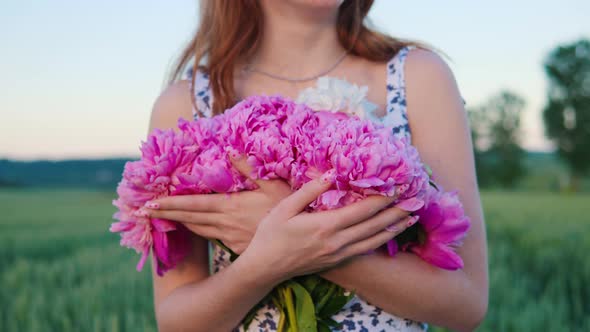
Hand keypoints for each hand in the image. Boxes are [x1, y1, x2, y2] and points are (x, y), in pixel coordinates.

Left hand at [144, 156, 291, 253]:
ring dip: (179, 224)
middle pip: (189, 218)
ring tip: (162, 218)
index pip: (193, 205)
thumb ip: (248, 168)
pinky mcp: (236, 248)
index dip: (170, 204)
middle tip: (143, 212)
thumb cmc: (289, 209)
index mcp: (230, 206)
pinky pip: (211, 239)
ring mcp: (229, 238)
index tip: (149, 204)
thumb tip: (229, 150)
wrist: (298, 242)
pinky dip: (197, 232)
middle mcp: (225, 224)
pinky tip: (192, 228)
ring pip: (198, 230)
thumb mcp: (272, 184)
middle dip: (165, 215)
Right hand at [239, 170, 415, 282]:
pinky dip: (380, 241)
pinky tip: (388, 235)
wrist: (265, 268)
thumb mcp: (285, 208)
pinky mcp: (337, 261)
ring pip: (373, 241)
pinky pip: (365, 250)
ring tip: (411, 218)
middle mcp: (336, 242)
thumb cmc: (271, 235)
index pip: (362, 211)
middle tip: (415, 200)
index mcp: (325, 226)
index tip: (397, 187)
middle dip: (396, 212)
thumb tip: (331, 175)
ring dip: (394, 228)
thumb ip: (309, 191)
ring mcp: (338, 254)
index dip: (382, 199)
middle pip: (374, 226)